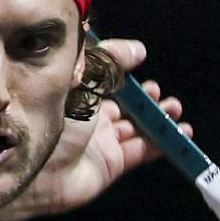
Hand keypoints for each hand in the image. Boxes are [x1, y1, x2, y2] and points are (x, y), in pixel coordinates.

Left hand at [0, 38, 189, 220]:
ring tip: (172, 108)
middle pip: (124, 104)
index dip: (123, 70)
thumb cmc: (53, 121)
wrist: (38, 171)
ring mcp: (101, 142)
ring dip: (158, 117)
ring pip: (137, 127)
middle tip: (156, 91)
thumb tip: (138, 50)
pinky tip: (181, 133)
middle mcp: (89, 119)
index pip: (104, 78)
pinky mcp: (111, 164)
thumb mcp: (81, 82)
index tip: (140, 58)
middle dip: (145, 97)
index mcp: (77, 96)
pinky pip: (142, 151)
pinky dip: (163, 142)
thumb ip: (109, 62)